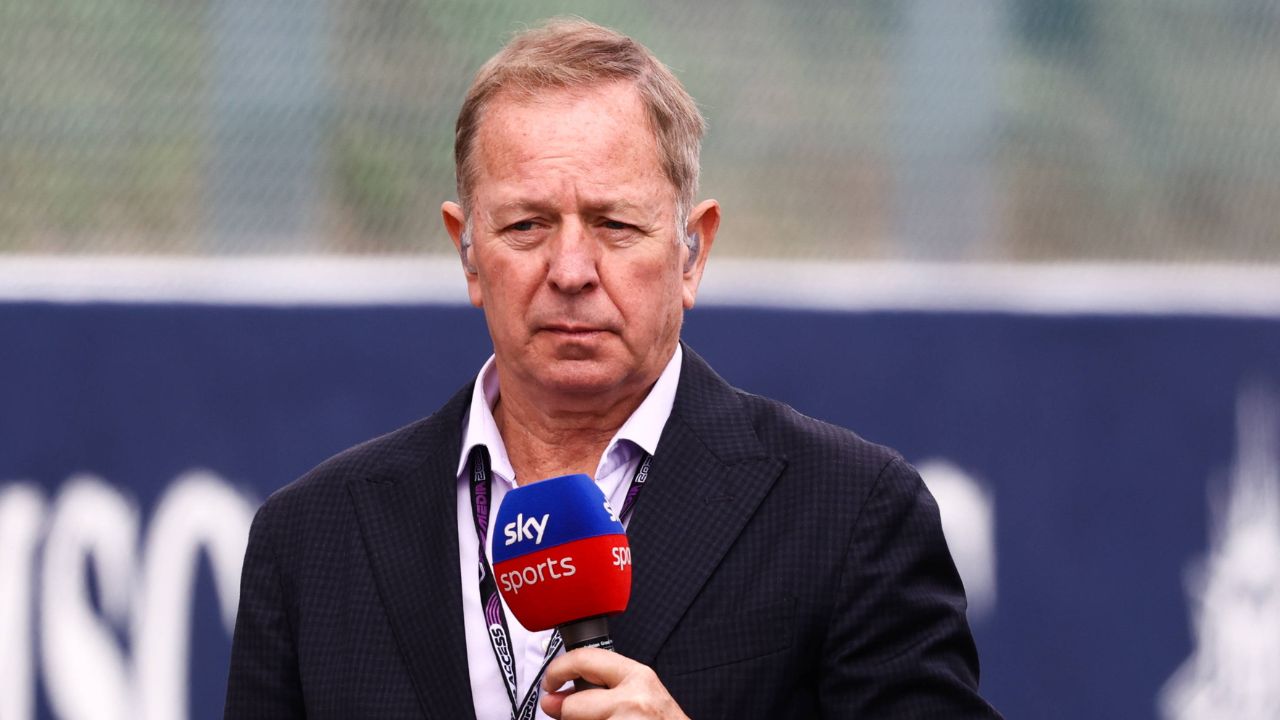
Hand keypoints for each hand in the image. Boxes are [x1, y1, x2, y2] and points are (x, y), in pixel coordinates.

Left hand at [539, 648, 688, 719]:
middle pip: (573, 706)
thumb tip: (553, 700)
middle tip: (570, 714)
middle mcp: (633, 700)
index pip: (584, 660)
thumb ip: (601, 690)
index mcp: (638, 676)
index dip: (557, 669)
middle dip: (568, 714)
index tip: (550, 682)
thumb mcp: (640, 696)